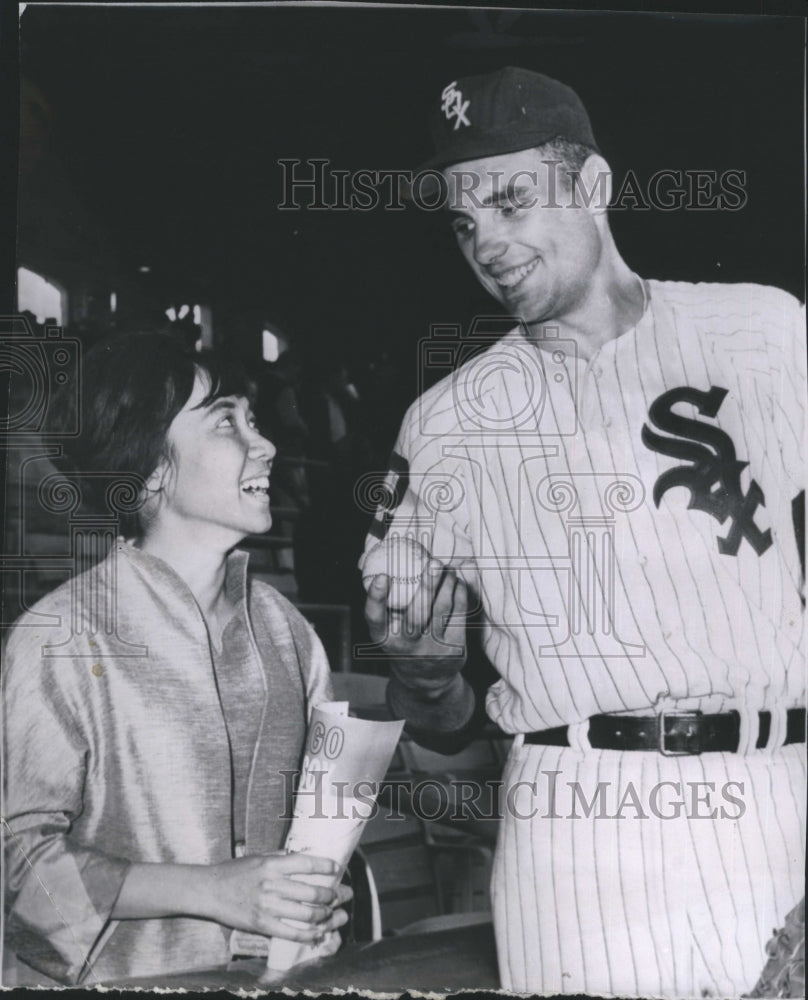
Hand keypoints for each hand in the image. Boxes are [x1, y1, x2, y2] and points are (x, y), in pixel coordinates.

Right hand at [202, 853, 351, 942]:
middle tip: (342, 895)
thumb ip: (281, 856)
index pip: (307, 864)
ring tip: (332, 913)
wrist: (210, 890)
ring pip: (306, 914)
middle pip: (312, 892)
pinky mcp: (262, 924)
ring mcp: (267, 906)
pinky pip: (292, 933)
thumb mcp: (258, 857)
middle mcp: (272, 884)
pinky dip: (309, 934)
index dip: (326, 866)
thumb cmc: (235, 871)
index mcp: (272, 864)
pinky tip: (318, 932)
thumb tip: (303, 856)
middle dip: (333, 895)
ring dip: (325, 915)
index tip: (337, 868)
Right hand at [364, 560, 467, 696]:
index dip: (376, 599)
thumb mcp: (388, 630)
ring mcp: (432, 650)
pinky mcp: (453, 649)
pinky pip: (458, 615)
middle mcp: (406, 647)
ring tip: (446, 568)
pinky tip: (457, 582)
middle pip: (417, 614)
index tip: (381, 577)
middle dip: (427, 586)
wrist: (427, 681)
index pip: (376, 620)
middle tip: (433, 562)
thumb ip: (385, 603)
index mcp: (384, 640)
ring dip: (447, 584)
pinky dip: (459, 594)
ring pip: (441, 610)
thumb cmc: (403, 642)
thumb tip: (372, 561)